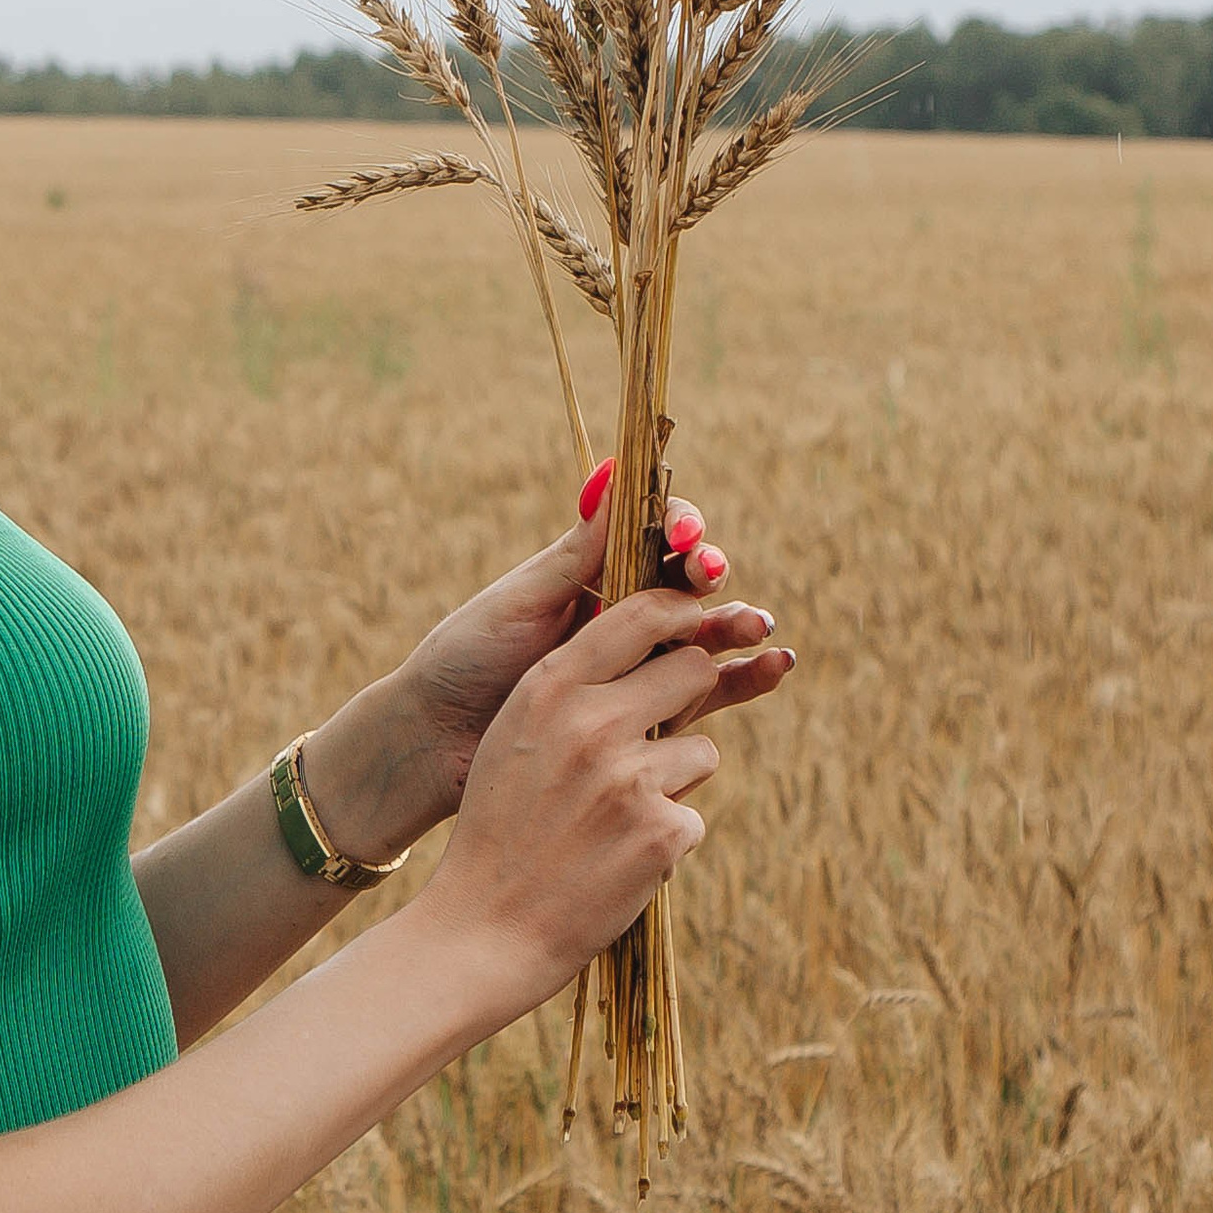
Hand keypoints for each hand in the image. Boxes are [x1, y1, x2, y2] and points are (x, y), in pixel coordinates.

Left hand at [405, 464, 766, 783]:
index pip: (652, 535)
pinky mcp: (645, 718)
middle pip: (687, 583)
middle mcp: (620, 615)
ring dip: (738, 624)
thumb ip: (577, 552)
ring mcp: (636, 666)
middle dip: (709, 573)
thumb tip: (616, 469)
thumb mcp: (520, 601)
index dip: (677, 528)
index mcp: (592, 574)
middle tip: (711, 578)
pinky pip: (707, 694)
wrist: (438, 742)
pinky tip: (775, 665)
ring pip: (705, 636)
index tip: (681, 537)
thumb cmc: (466, 659)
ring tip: (759, 627)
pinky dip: (745, 678)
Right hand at [418, 576, 796, 1017]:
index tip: (691, 628)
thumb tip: (648, 652)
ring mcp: (629, 778)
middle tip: (655, 739)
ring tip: (615, 821)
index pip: (639, 614)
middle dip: (687, 701)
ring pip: (702, 751)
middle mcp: (590, 723)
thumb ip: (570, 691)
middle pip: (692, 671)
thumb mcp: (514, 737)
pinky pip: (693, 818)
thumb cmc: (499, 829)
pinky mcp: (660, 832)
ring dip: (674, 784)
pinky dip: (664, 843)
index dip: (678, 615)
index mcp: (548, 689)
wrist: (483, 928)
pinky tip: (616, 863)